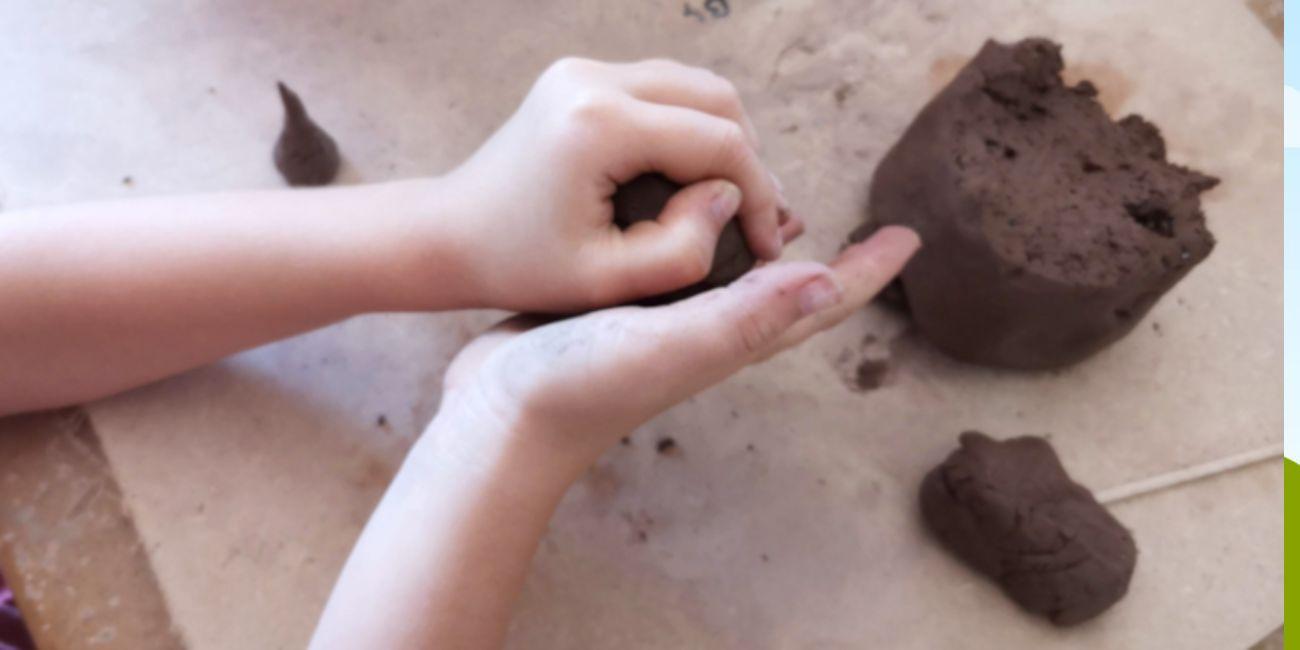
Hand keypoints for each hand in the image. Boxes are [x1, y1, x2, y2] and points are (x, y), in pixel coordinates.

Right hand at [428, 227, 919, 482]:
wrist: (500, 415)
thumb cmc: (584, 384)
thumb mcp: (672, 344)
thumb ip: (746, 316)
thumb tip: (826, 283)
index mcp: (731, 337)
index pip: (815, 303)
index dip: (867, 271)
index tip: (911, 237)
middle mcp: (707, 330)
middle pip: (788, 291)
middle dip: (828, 261)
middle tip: (861, 224)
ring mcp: (664, 322)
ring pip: (733, 275)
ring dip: (765, 246)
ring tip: (782, 211)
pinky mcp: (620, 307)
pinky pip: (679, 264)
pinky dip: (697, 237)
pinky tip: (684, 216)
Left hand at [437, 58, 795, 311]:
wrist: (451, 235)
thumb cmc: (520, 266)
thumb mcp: (606, 281)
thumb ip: (683, 251)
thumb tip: (729, 201)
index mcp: (598, 124)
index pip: (718, 140)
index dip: (757, 194)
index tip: (767, 245)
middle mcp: (593, 79)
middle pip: (717, 98)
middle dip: (748, 161)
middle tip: (757, 221)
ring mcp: (585, 71)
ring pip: (696, 87)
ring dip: (724, 140)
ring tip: (730, 202)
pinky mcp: (582, 78)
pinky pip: (665, 90)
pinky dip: (692, 129)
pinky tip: (694, 179)